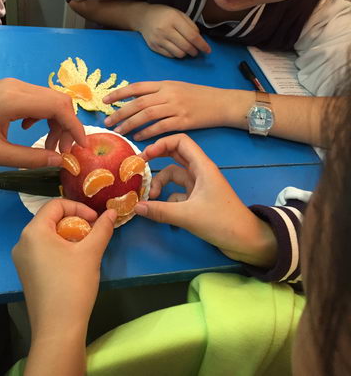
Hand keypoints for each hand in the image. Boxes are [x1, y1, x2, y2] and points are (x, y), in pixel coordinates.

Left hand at [0, 78, 85, 167]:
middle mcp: (18, 87)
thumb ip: (30, 159)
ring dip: (56, 121)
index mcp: (14, 100)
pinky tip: (30, 129)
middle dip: (67, 126)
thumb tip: (59, 162)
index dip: (75, 126)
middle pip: (58, 100)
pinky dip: (43, 115)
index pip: (59, 107)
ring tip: (48, 145)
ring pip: (50, 99)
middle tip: (64, 151)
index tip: (82, 147)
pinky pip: (37, 98)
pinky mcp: (9, 88)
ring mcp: (13, 85)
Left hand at [12, 199, 116, 338]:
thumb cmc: (73, 285)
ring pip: (48, 235)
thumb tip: (111, 212)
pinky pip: (43, 250)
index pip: (56, 205)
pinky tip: (75, 262)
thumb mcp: (91, 253)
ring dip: (69, 235)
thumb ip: (102, 229)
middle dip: (75, 221)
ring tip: (86, 248)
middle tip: (93, 234)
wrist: (58, 328)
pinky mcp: (27, 273)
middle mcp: (22, 242)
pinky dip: (60, 248)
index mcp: (33, 232)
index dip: (79, 207)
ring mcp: (22, 259)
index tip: (95, 221)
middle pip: (51, 219)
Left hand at [104, 81, 221, 139]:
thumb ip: (158, 92)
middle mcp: (168, 94)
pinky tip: (138, 137)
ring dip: (130, 124)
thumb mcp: (177, 88)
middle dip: (120, 112)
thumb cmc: (198, 96)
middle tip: (107, 122)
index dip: (119, 93)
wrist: (221, 102)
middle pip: (138, 103)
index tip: (105, 100)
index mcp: (165, 84)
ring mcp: (176, 107)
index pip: (137, 87)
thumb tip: (136, 99)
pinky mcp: (184, 121)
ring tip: (119, 132)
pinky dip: (147, 132)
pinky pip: (161, 127)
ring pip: (147, 115)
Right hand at [135, 4, 210, 57]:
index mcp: (173, 19)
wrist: (144, 17)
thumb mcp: (179, 14)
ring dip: (186, 54)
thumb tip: (199, 40)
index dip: (202, 45)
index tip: (208, 50)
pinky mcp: (154, 46)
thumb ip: (190, 26)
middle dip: (194, 51)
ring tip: (187, 49)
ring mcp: (158, 39)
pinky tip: (177, 49)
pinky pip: (170, 56)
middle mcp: (165, 30)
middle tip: (197, 51)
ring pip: (178, 54)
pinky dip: (176, 54)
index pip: (192, 36)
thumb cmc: (165, 14)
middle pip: (186, 46)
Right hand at [135, 134, 276, 267]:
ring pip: (175, 176)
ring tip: (152, 198)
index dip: (162, 144)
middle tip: (139, 167)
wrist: (246, 241)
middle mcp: (200, 172)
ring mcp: (199, 186)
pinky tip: (161, 211)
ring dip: (161, 184)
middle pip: (176, 156)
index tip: (145, 156)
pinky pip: (178, 193)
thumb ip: (160, 210)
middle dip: (157, 159)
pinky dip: (168, 199)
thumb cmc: (222, 222)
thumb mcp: (188, 216)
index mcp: (202, 167)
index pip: (181, 141)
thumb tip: (136, 207)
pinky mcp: (198, 200)